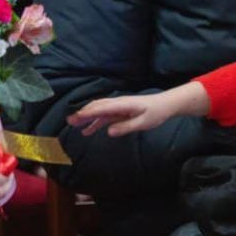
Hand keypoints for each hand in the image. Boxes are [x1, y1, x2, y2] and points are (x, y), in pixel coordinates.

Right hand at [67, 82, 208, 137]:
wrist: (166, 105)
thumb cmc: (156, 113)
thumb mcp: (143, 123)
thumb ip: (126, 127)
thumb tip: (109, 131)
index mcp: (123, 104)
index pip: (102, 108)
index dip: (88, 113)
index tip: (76, 118)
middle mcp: (118, 104)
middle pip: (96, 107)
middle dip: (82, 113)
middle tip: (69, 122)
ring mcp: (118, 107)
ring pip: (98, 111)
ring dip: (86, 117)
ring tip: (74, 126)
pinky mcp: (120, 112)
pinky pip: (104, 116)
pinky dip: (95, 122)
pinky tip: (88, 131)